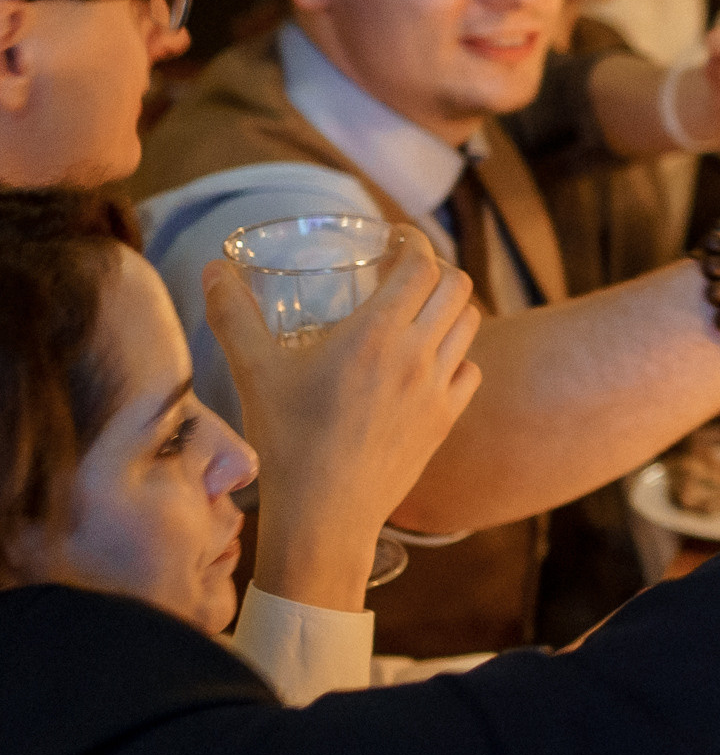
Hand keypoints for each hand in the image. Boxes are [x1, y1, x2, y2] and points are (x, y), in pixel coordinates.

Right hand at [206, 226, 481, 609]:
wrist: (325, 514)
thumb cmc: (287, 441)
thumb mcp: (253, 372)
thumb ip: (233, 315)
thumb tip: (213, 268)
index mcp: (377, 334)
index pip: (422, 265)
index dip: (414, 243)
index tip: (396, 240)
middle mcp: (419, 354)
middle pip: (457, 286)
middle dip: (436, 269)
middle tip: (407, 272)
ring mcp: (439, 388)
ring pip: (469, 324)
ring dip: (450, 307)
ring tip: (421, 309)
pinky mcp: (447, 419)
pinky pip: (470, 370)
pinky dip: (457, 354)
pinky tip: (430, 361)